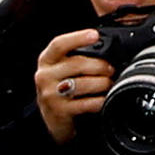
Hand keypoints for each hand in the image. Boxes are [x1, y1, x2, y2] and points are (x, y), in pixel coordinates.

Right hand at [30, 25, 109, 145]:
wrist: (53, 120)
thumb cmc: (62, 90)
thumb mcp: (61, 69)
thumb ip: (75, 56)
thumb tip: (104, 45)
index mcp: (46, 60)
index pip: (59, 44)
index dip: (78, 38)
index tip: (95, 35)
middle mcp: (44, 76)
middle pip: (77, 63)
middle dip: (100, 66)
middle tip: (110, 69)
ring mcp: (50, 94)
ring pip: (82, 83)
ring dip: (102, 83)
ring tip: (109, 84)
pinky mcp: (59, 111)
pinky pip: (86, 103)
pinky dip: (99, 101)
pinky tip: (103, 99)